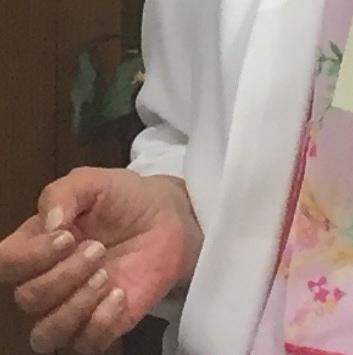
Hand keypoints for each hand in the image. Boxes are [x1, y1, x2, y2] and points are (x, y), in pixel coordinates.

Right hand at [0, 167, 202, 353]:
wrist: (168, 218)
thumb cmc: (125, 200)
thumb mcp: (95, 182)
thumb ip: (65, 193)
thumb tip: (49, 222)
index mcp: (36, 244)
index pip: (6, 263)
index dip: (29, 257)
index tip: (67, 237)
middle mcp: (46, 280)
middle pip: (27, 298)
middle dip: (64, 273)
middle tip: (99, 248)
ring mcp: (71, 308)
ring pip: (45, 333)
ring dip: (75, 305)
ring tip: (106, 276)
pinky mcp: (100, 326)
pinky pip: (83, 345)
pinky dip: (100, 324)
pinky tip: (119, 295)